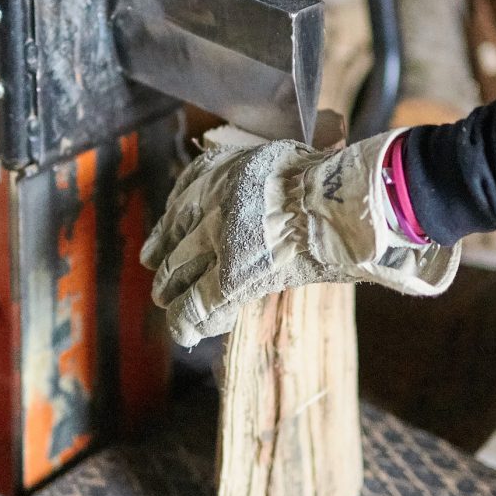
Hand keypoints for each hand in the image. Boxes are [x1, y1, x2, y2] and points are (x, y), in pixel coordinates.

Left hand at [141, 129, 460, 345]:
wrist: (338, 203)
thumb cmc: (326, 181)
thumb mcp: (282, 161)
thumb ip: (261, 178)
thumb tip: (269, 188)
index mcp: (219, 171)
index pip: (181, 200)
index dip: (169, 224)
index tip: (161, 238)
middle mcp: (207, 204)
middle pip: (173, 238)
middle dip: (164, 261)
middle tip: (158, 278)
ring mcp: (215, 242)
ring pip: (177, 273)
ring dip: (171, 293)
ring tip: (169, 308)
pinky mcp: (228, 278)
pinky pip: (197, 304)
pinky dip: (189, 322)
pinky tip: (187, 333)